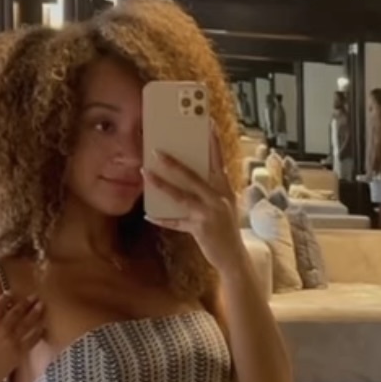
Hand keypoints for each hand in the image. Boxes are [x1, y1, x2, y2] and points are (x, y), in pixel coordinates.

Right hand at [0, 292, 44, 381]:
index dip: (7, 298)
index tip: (12, 294)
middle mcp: (0, 327)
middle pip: (17, 310)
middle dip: (27, 302)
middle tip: (34, 296)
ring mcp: (11, 339)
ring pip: (27, 322)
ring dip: (36, 312)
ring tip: (42, 305)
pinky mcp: (19, 352)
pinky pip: (32, 339)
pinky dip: (39, 332)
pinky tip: (43, 328)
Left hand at [146, 128, 242, 273]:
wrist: (235, 257)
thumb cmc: (226, 228)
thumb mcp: (223, 205)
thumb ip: (209, 191)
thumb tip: (185, 177)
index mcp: (225, 189)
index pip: (218, 161)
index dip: (213, 142)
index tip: (207, 124)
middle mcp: (218, 198)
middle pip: (193, 176)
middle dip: (174, 164)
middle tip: (157, 151)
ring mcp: (209, 213)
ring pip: (181, 196)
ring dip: (162, 185)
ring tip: (145, 174)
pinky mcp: (200, 229)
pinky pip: (176, 222)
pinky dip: (162, 219)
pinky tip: (149, 215)